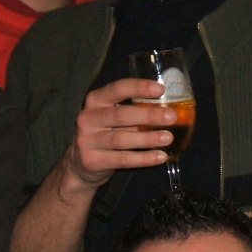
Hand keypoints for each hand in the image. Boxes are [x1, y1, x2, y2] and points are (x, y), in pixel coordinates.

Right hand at [60, 77, 175, 195]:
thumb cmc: (105, 134)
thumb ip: (133, 111)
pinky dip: (143, 158)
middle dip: (148, 115)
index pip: (118, 89)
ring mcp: (87, 140)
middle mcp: (88, 118)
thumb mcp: (112, 117)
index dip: (139, 87)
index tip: (161, 89)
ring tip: (168, 138)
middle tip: (171, 116)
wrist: (79, 164)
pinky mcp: (92, 161)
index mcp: (96, 100)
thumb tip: (169, 109)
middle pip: (121, 115)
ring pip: (121, 139)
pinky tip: (160, 156)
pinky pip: (122, 159)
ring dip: (148, 138)